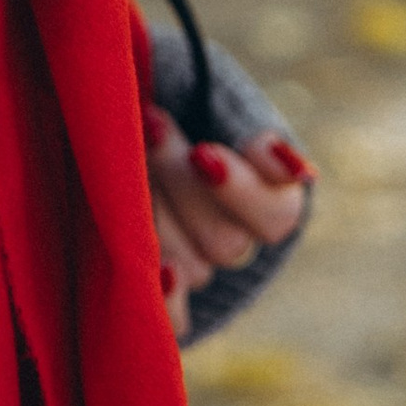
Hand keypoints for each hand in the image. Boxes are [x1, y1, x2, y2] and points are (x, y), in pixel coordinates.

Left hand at [145, 103, 313, 342]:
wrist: (106, 98)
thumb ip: (249, 122)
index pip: (278, 215)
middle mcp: (233, 237)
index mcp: (266, 191)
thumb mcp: (211, 84)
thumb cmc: (170, 84)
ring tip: (123, 159)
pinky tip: (153, 267)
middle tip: (149, 128)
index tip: (201, 152)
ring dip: (152, 213)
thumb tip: (300, 174)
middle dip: (179, 182)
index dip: (240, 189)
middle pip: (227, 243)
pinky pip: (170, 321)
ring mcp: (193, 267)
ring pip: (191, 269)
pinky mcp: (154, 293)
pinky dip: (162, 297)